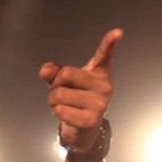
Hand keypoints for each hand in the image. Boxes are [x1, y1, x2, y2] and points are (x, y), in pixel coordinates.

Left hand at [38, 29, 120, 151]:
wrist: (82, 128)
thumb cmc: (75, 99)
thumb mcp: (63, 82)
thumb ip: (53, 72)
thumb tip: (45, 70)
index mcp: (99, 72)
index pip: (104, 55)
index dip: (109, 43)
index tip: (117, 32)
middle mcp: (104, 86)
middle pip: (65, 74)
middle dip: (55, 84)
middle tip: (62, 92)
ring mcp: (99, 103)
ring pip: (58, 94)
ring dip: (53, 101)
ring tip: (64, 105)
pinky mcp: (91, 119)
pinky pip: (60, 110)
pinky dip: (57, 112)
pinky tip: (67, 115)